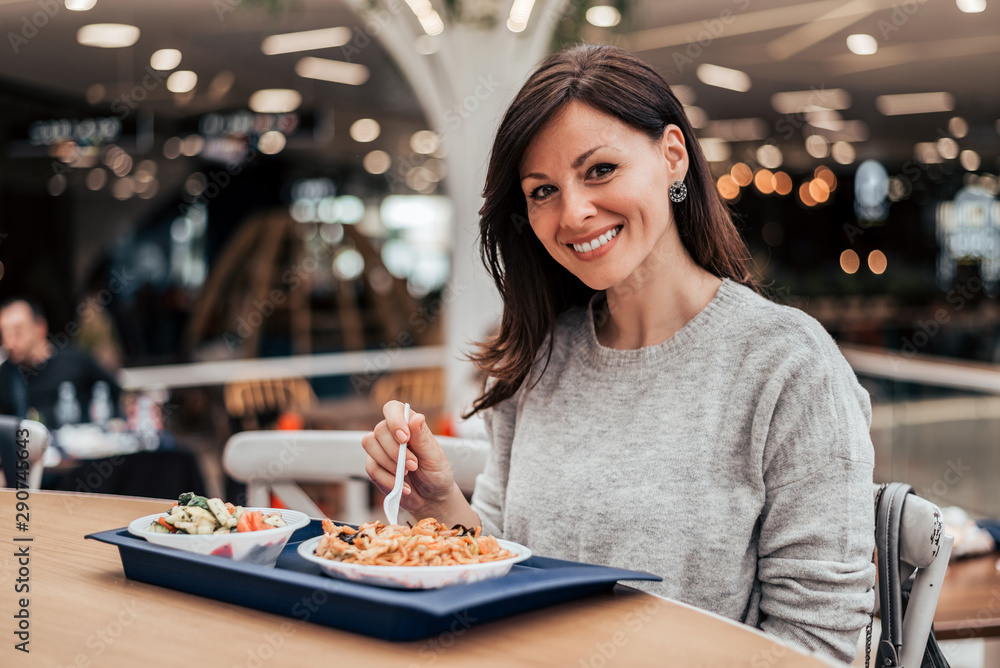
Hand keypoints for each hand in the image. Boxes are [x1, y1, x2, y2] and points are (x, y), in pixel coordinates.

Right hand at [362, 401, 455, 516]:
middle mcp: (392, 434)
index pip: (393, 409)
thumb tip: (417, 417)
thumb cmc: (436, 474)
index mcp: (409, 424)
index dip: (395, 420)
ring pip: (370, 444)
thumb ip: (422, 438)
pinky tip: (401, 486)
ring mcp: (381, 449)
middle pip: (380, 429)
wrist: (430, 498)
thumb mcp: (434, 457)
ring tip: (407, 473)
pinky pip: (371, 467)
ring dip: (389, 462)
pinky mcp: (374, 466)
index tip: (405, 438)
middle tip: (413, 465)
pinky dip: (387, 479)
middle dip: (395, 451)